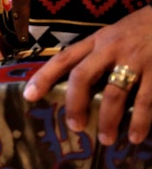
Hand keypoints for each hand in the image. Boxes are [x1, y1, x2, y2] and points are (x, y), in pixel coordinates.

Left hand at [23, 5, 151, 145]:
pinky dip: (141, 120)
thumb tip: (78, 84)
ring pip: (114, 93)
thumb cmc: (142, 29)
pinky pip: (147, 100)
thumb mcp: (114, 35)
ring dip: (108, 119)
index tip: (29, 96)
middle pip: (83, 77)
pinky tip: (135, 136)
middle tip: (74, 126)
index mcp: (97, 40)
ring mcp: (136, 60)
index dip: (44, 76)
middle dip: (75, 104)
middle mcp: (112, 49)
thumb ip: (97, 54)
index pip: (64, 58)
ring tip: (106, 139)